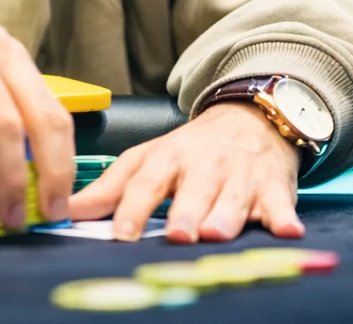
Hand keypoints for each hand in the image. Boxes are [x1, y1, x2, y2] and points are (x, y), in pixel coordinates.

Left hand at [68, 102, 303, 242]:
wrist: (249, 119)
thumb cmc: (191, 151)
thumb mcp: (147, 161)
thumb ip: (109, 189)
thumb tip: (66, 213)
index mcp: (168, 157)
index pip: (146, 183)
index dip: (133, 208)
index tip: (121, 233)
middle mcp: (203, 164)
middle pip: (193, 190)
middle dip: (185, 212)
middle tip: (177, 234)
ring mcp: (239, 174)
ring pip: (232, 197)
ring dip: (226, 215)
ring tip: (216, 233)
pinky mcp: (273, 187)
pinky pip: (279, 203)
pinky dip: (284, 217)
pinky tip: (286, 231)